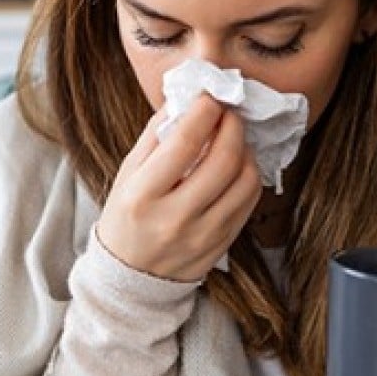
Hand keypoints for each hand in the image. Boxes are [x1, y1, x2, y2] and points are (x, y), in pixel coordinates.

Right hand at [95, 95, 262, 281]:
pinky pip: (250, 201)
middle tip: (228, 112)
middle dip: (232, 125)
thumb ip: (156, 135)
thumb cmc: (126, 217)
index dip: (204, 112)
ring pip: (245, 180)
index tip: (210, 97)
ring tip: (233, 139)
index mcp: (142, 196)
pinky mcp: (223, 245)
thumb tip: (187, 99)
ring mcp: (203, 235)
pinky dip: (249, 174)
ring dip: (246, 149)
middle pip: (223, 160)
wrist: (130, 278)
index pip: (184, 144)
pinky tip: (237, 164)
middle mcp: (175, 218)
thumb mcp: (127, 174)